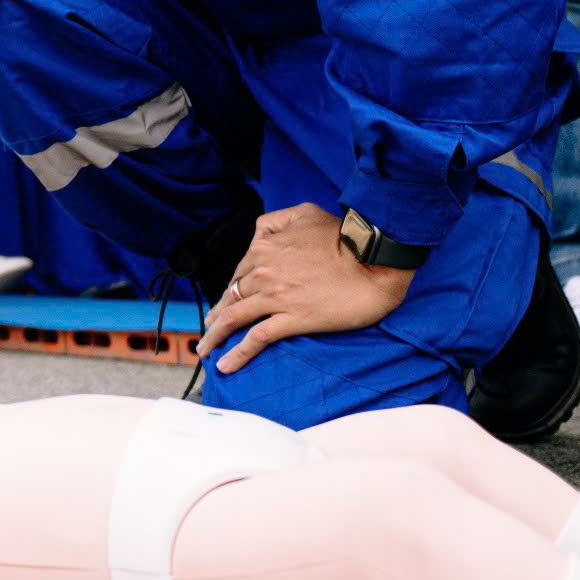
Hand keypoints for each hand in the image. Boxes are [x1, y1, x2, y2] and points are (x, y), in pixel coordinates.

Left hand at [197, 203, 412, 373]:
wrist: (374, 259)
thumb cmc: (344, 235)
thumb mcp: (304, 213)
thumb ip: (275, 221)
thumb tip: (260, 234)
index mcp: (264, 248)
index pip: (239, 273)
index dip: (231, 289)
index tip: (225, 302)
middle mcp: (264, 272)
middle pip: (232, 296)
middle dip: (218, 314)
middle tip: (210, 328)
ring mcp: (276, 297)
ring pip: (235, 317)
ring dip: (216, 336)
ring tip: (205, 349)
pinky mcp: (293, 319)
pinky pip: (257, 338)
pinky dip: (238, 353)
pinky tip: (225, 365)